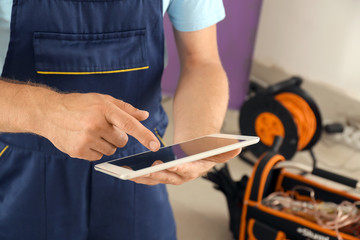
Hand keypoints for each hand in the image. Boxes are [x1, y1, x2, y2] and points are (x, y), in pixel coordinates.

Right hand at [40, 92, 159, 160]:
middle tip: (103, 127)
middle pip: (122, 141)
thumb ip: (125, 109)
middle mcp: (96, 124)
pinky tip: (84, 139)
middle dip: (117, 136)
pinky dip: (95, 150)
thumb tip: (145, 115)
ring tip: (91, 132)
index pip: (129, 124)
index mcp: (105, 109)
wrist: (49, 112)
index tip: (155, 145)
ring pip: (111, 151)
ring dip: (106, 144)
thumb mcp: (102, 100)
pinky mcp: (78, 151)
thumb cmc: (79, 104)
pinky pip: (98, 157)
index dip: (144, 135)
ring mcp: (86, 139)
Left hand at [131, 142, 240, 185]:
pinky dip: (138, 174)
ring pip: (156, 179)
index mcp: (196, 170)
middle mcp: (183, 177)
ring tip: (128, 172)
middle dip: (157, 174)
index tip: (172, 164)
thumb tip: (240, 147)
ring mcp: (171, 177)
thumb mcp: (216, 147)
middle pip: (169, 177)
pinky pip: (149, 176)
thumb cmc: (204, 149)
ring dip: (142, 177)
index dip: (181, 168)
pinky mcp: (161, 174)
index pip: (189, 170)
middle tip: (145, 169)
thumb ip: (227, 149)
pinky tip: (125, 170)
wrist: (196, 152)